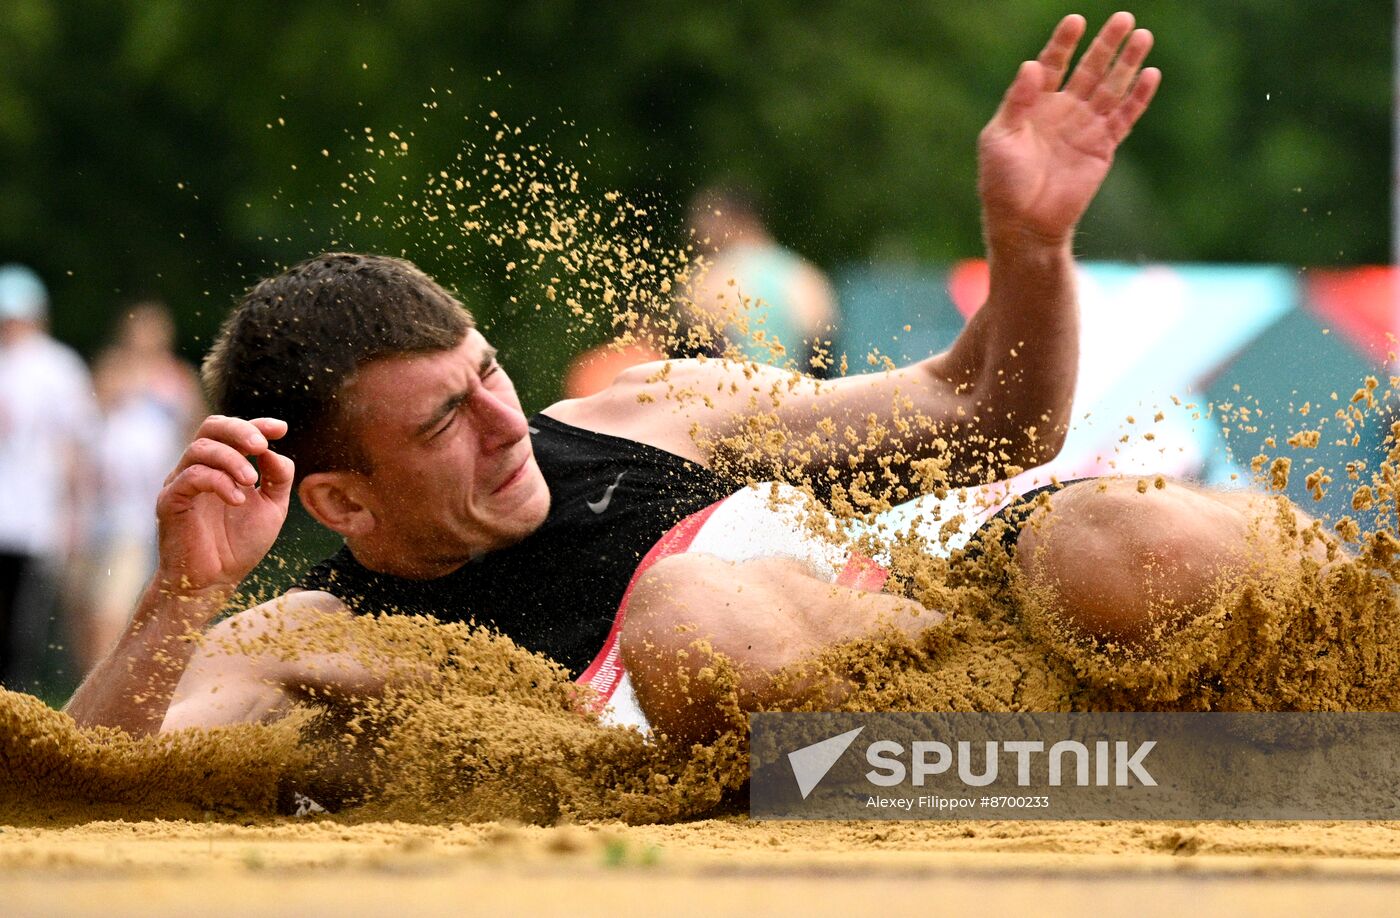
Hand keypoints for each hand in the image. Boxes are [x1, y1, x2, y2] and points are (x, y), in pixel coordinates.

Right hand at [153, 415, 293, 600]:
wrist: (215, 581)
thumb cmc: (239, 544)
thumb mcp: (272, 508)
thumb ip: (278, 478)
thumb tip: (275, 451)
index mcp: (222, 466)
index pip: (233, 432)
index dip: (256, 424)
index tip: (281, 429)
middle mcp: (199, 468)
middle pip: (211, 428)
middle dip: (240, 431)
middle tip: (261, 446)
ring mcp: (181, 482)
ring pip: (200, 449)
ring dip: (231, 459)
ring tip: (251, 482)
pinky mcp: (170, 501)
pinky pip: (189, 477)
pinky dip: (217, 481)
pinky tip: (237, 500)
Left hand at [978, 12, 1160, 246]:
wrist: (1024, 222)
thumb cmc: (1003, 182)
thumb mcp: (1000, 138)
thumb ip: (1016, 101)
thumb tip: (1031, 64)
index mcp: (1034, 104)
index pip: (1052, 64)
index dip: (1064, 43)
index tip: (1076, 20)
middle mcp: (1063, 110)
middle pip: (1089, 69)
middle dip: (1106, 44)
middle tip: (1124, 18)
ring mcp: (1085, 127)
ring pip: (1110, 87)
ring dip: (1127, 63)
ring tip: (1143, 36)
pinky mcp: (1103, 146)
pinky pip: (1124, 117)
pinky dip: (1138, 97)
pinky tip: (1150, 75)